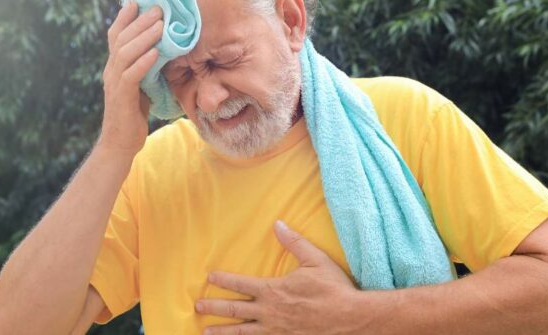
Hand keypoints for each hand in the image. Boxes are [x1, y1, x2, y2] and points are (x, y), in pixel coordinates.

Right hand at [98, 0, 163, 154]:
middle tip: (158, 7)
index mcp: (115, 66)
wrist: (121, 143)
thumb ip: (146, 68)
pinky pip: (131, 75)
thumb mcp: (142, 85)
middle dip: (140, 21)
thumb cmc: (134, 114)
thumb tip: (163, 51)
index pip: (116, 36)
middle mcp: (111, 70)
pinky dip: (143, 62)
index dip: (125, 17)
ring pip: (125, 53)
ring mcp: (114, 83)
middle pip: (122, 38)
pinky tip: (155, 53)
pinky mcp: (121, 97)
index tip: (137, 0)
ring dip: (144, 36)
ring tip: (160, 24)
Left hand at [196, 221, 369, 334]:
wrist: (350, 318)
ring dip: (222, 332)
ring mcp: (275, 330)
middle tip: (198, 305)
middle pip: (234, 309)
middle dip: (214, 307)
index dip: (224, 279)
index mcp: (274, 290)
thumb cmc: (333, 288)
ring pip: (242, 331)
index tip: (210, 277)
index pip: (241, 283)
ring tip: (206, 332)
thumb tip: (278, 224)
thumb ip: (294, 242)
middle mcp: (269, 312)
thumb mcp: (315, 259)